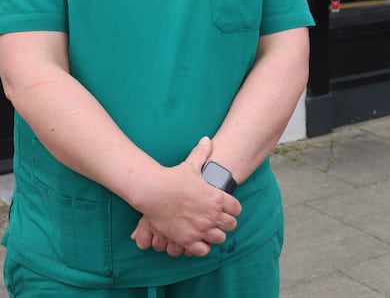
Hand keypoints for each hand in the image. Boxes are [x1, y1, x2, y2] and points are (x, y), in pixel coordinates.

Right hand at [132, 136, 241, 256]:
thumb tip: (206, 139)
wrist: (153, 191)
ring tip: (208, 230)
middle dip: (225, 223)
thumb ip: (202, 152)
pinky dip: (202, 247)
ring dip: (215, 235)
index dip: (232, 209)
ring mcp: (200, 228)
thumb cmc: (173, 177)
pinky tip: (197, 240)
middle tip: (217, 220)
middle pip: (231, 225)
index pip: (237, 209)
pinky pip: (203, 250)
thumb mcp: (191, 164)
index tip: (226, 208)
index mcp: (217, 198)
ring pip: (220, 239)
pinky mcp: (187, 239)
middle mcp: (212, 215)